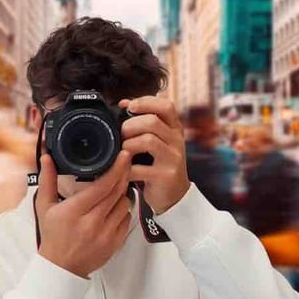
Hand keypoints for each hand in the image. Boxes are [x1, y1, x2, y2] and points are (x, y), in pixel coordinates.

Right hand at [35, 152, 132, 278]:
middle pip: (117, 192)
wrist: (61, 267)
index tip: (123, 156)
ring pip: (125, 204)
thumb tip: (47, 158)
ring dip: (122, 193)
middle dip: (124, 174)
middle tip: (126, 162)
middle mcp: (92, 223)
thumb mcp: (44, 207)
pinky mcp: (115, 243)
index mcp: (74, 211)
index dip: (116, 169)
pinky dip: (123, 210)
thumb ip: (47, 180)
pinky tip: (114, 206)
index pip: (102, 186)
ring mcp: (106, 234)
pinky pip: (127, 219)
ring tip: (116, 187)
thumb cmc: (52, 236)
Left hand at [120, 96, 189, 213]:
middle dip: (130, 125)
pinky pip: (140, 168)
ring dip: (128, 144)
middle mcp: (177, 141)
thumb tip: (124, 103)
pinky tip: (123, 170)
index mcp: (175, 129)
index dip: (146, 102)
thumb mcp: (158, 141)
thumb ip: (144, 123)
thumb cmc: (159, 165)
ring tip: (122, 152)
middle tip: (121, 134)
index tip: (128, 106)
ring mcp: (173, 159)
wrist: (175, 196)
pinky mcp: (165, 176)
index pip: (166, 106)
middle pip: (153, 122)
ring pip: (148, 141)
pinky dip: (126, 168)